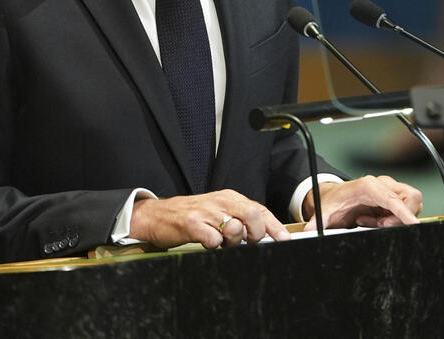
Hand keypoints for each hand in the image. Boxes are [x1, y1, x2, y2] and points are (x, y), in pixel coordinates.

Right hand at [130, 189, 290, 248]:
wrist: (158, 215)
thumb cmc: (191, 216)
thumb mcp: (218, 212)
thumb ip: (240, 220)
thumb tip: (265, 236)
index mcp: (229, 197)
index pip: (259, 210)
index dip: (275, 227)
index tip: (284, 240)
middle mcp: (220, 201)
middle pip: (253, 216)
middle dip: (256, 234)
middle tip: (248, 242)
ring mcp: (206, 212)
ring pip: (235, 228)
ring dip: (233, 241)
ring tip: (222, 242)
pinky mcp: (192, 224)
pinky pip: (214, 240)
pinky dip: (214, 246)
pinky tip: (207, 242)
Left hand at [302, 176, 422, 232]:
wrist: (334, 195)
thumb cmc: (333, 201)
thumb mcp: (324, 212)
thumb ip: (317, 222)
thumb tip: (309, 231)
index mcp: (369, 186)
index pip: (395, 199)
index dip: (405, 212)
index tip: (413, 224)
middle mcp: (382, 184)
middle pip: (410, 200)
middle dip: (400, 218)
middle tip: (380, 225)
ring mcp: (390, 189)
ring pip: (411, 204)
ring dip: (397, 218)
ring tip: (375, 223)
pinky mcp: (394, 195)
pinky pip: (405, 208)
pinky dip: (395, 218)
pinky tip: (377, 221)